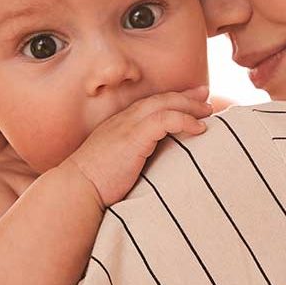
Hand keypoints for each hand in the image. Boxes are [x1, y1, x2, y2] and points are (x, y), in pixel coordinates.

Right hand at [65, 86, 213, 207]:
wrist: (77, 189)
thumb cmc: (95, 185)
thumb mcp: (117, 164)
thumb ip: (134, 157)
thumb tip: (155, 165)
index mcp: (120, 124)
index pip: (150, 104)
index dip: (172, 100)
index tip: (192, 99)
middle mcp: (124, 119)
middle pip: (161, 99)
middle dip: (186, 96)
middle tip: (206, 95)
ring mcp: (128, 126)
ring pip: (165, 105)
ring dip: (190, 107)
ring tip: (208, 112)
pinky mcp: (134, 137)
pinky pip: (165, 120)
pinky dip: (185, 121)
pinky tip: (199, 128)